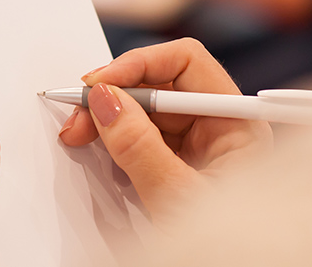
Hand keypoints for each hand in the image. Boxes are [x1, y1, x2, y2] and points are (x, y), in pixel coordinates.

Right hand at [58, 38, 272, 227]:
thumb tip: (104, 100)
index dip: (138, 65)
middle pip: (158, 83)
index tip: (98, 84)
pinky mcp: (175, 166)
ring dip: (106, 119)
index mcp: (235, 122)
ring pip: (142, 112)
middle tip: (76, 117)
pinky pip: (139, 139)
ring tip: (78, 137)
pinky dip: (113, 142)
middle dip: (112, 95)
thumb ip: (138, 146)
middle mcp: (217, 126)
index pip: (185, 62)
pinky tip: (98, 155)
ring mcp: (195, 146)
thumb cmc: (230, 249)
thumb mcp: (177, 196)